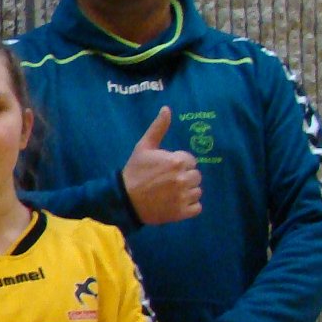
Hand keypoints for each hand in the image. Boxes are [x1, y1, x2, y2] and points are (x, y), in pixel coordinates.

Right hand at [120, 107, 203, 224]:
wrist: (124, 199)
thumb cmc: (134, 172)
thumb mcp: (143, 147)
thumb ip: (158, 128)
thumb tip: (167, 108)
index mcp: (176, 161)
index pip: (191, 161)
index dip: (178, 164)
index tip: (165, 169)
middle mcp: (183, 178)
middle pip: (196, 176)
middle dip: (184, 177)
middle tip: (167, 182)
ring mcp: (183, 197)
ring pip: (197, 191)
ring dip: (187, 192)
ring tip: (170, 193)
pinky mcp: (182, 212)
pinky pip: (197, 207)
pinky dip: (189, 207)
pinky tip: (175, 203)